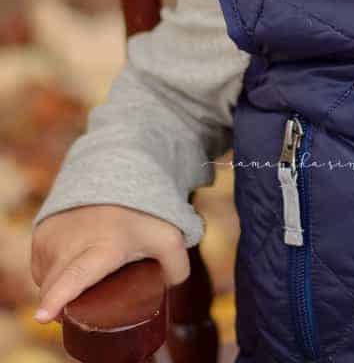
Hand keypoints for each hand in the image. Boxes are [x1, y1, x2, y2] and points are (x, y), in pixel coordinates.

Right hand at [31, 204, 190, 322]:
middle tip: (86, 306)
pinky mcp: (41, 232)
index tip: (41, 317)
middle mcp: (73, 241)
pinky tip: (71, 265)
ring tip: (86, 274)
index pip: (76, 275)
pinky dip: (52, 274)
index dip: (57, 299)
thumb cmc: (142, 212)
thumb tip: (171, 290)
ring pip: (46, 282)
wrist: (115, 172)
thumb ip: (176, 267)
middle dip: (63, 307)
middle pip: (56, 289)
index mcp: (104, 247)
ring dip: (60, 287)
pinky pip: (40, 268)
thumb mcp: (168, 237)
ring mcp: (54, 236)